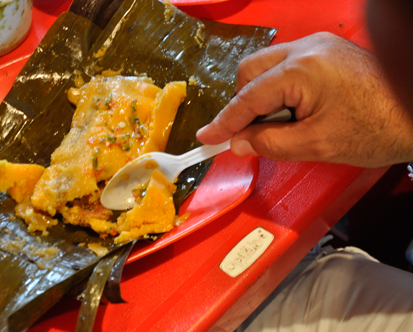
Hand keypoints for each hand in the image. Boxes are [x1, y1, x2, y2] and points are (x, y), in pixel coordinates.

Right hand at [196, 32, 412, 167]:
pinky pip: (287, 66)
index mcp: (302, 69)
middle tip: (252, 134)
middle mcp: (307, 47)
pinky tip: (295, 112)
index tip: (208, 136)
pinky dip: (281, 90)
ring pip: (267, 66)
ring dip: (263, 97)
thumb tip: (238, 142)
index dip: (225, 120)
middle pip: (251, 71)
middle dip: (245, 104)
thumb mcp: (315, 145)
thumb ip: (269, 143)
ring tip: (283, 125)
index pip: (249, 96)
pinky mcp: (327, 51)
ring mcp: (318, 46)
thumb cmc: (377, 129)